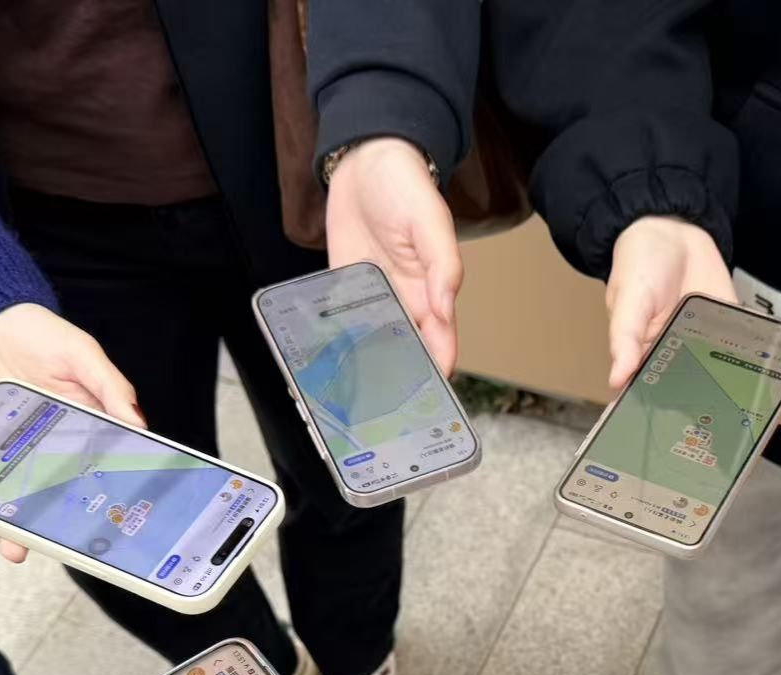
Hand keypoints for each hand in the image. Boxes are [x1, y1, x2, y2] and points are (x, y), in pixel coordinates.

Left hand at [0, 303, 141, 562]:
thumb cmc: (38, 334)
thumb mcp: (80, 353)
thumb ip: (109, 385)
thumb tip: (138, 423)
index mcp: (80, 433)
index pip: (94, 475)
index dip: (100, 502)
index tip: (106, 528)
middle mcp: (44, 452)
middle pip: (51, 499)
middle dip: (53, 528)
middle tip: (63, 547)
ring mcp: (6, 454)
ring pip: (7, 500)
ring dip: (6, 528)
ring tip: (11, 548)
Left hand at [326, 138, 462, 374]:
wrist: (363, 161)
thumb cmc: (405, 186)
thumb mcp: (430, 222)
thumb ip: (442, 265)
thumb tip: (447, 308)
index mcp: (432, 290)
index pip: (440, 340)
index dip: (438, 368)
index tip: (433, 397)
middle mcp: (405, 300)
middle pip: (407, 348)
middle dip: (403, 376)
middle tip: (391, 406)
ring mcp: (375, 296)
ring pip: (376, 342)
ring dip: (371, 365)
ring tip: (360, 396)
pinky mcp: (346, 288)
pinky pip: (344, 321)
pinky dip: (342, 341)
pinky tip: (332, 362)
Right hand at [605, 218, 780, 427]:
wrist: (668, 227)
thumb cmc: (637, 264)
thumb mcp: (627, 302)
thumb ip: (624, 340)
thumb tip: (617, 378)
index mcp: (649, 360)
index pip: (663, 399)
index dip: (678, 424)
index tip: (699, 447)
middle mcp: (681, 358)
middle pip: (707, 394)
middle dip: (730, 417)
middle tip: (752, 440)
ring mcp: (708, 343)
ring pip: (734, 376)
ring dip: (757, 394)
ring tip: (780, 417)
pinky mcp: (730, 324)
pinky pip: (753, 346)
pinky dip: (773, 361)